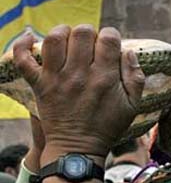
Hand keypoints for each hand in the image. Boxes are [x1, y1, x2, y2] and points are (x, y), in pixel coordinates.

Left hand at [13, 25, 144, 166]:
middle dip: (88, 33)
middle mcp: (80, 74)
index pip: (108, 38)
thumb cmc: (107, 125)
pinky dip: (23, 45)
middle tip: (89, 45)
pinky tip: (30, 37)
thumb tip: (128, 51)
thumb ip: (135, 76)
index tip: (109, 44)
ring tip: (67, 39)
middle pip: (81, 33)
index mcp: (105, 77)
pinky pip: (24, 60)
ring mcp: (57, 79)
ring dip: (62, 32)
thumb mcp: (132, 104)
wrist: (77, 150)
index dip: (111, 35)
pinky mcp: (40, 86)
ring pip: (54, 39)